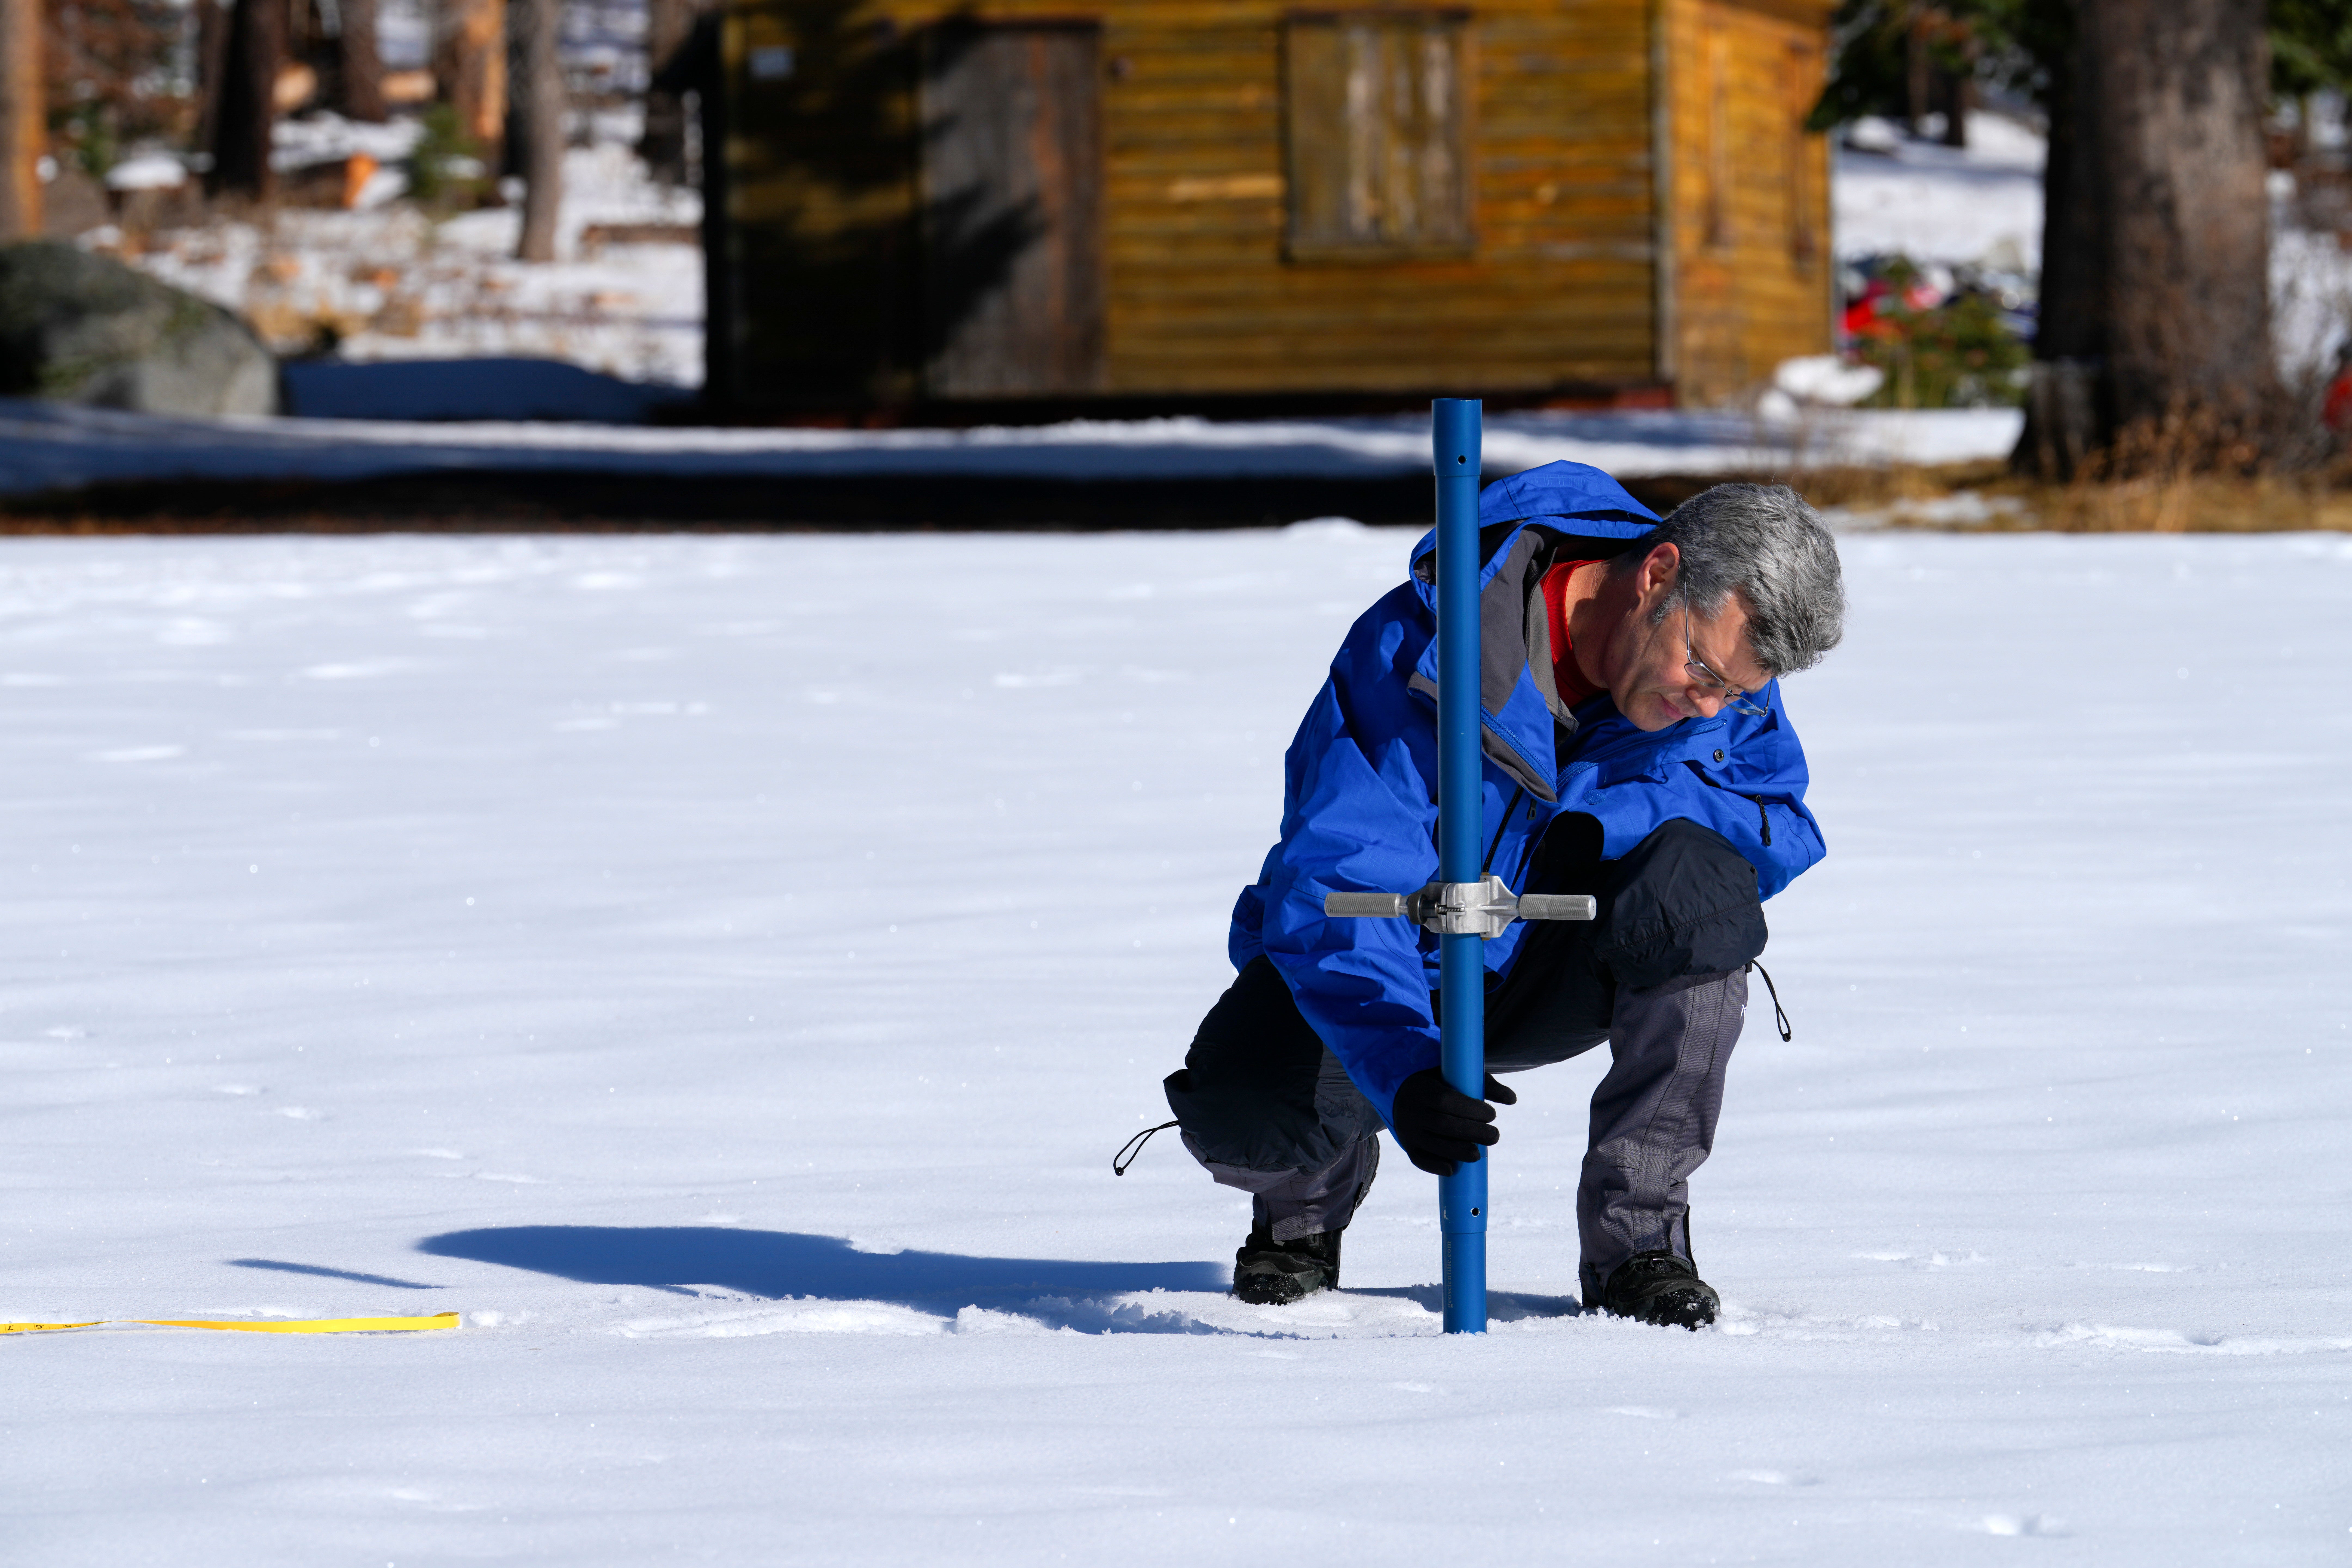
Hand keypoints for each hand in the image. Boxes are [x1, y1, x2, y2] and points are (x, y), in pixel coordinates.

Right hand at [1389, 1068, 1516, 1175]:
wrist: (1403, 1095)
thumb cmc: (1440, 1084)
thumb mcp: (1457, 1077)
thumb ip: (1485, 1085)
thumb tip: (1512, 1099)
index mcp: (1422, 1088)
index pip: (1445, 1100)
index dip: (1471, 1109)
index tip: (1493, 1114)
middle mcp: (1411, 1110)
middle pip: (1443, 1124)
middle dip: (1473, 1132)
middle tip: (1495, 1136)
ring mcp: (1407, 1130)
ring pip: (1432, 1144)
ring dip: (1459, 1152)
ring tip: (1479, 1154)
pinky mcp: (1407, 1146)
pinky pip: (1419, 1160)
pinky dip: (1435, 1167)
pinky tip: (1453, 1170)